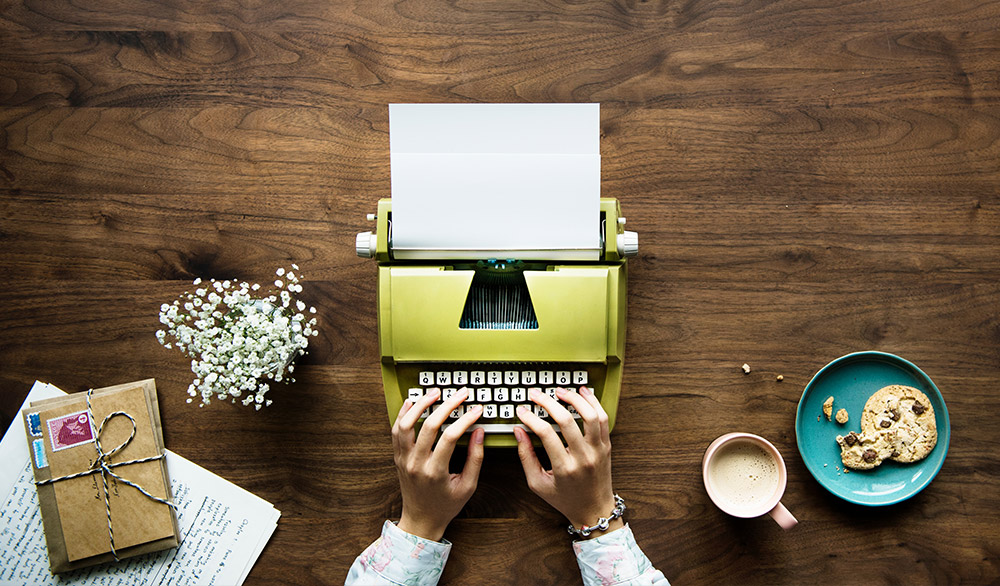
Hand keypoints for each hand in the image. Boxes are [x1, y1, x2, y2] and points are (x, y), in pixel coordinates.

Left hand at [391, 387, 484, 541]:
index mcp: (435, 472)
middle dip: (447, 405)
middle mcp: (416, 464)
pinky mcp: (397, 457)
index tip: (476, 410)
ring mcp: (404, 459)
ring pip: (407, 424)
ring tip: (435, 392)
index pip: (450, 437)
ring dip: (421, 404)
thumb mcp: (468, 486)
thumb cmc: (446, 505)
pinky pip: (396, 431)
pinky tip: (412, 402)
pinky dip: (403, 414)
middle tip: (460, 394)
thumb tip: (480, 432)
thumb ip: (475, 458)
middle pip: (430, 425)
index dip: (465, 419)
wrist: (421, 519)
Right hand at [514, 386, 622, 537]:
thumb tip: (519, 432)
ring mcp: (597, 451)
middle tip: (536, 394)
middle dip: (548, 403)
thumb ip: (526, 457)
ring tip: (560, 390)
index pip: (545, 434)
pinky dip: (594, 403)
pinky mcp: (606, 446)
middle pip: (566, 421)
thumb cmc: (565, 499)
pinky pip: (603, 419)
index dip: (531, 418)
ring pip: (590, 416)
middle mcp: (583, 458)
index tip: (522, 410)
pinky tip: (583, 393)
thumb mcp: (538, 484)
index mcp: (564, 468)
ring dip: (574, 399)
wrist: (594, 510)